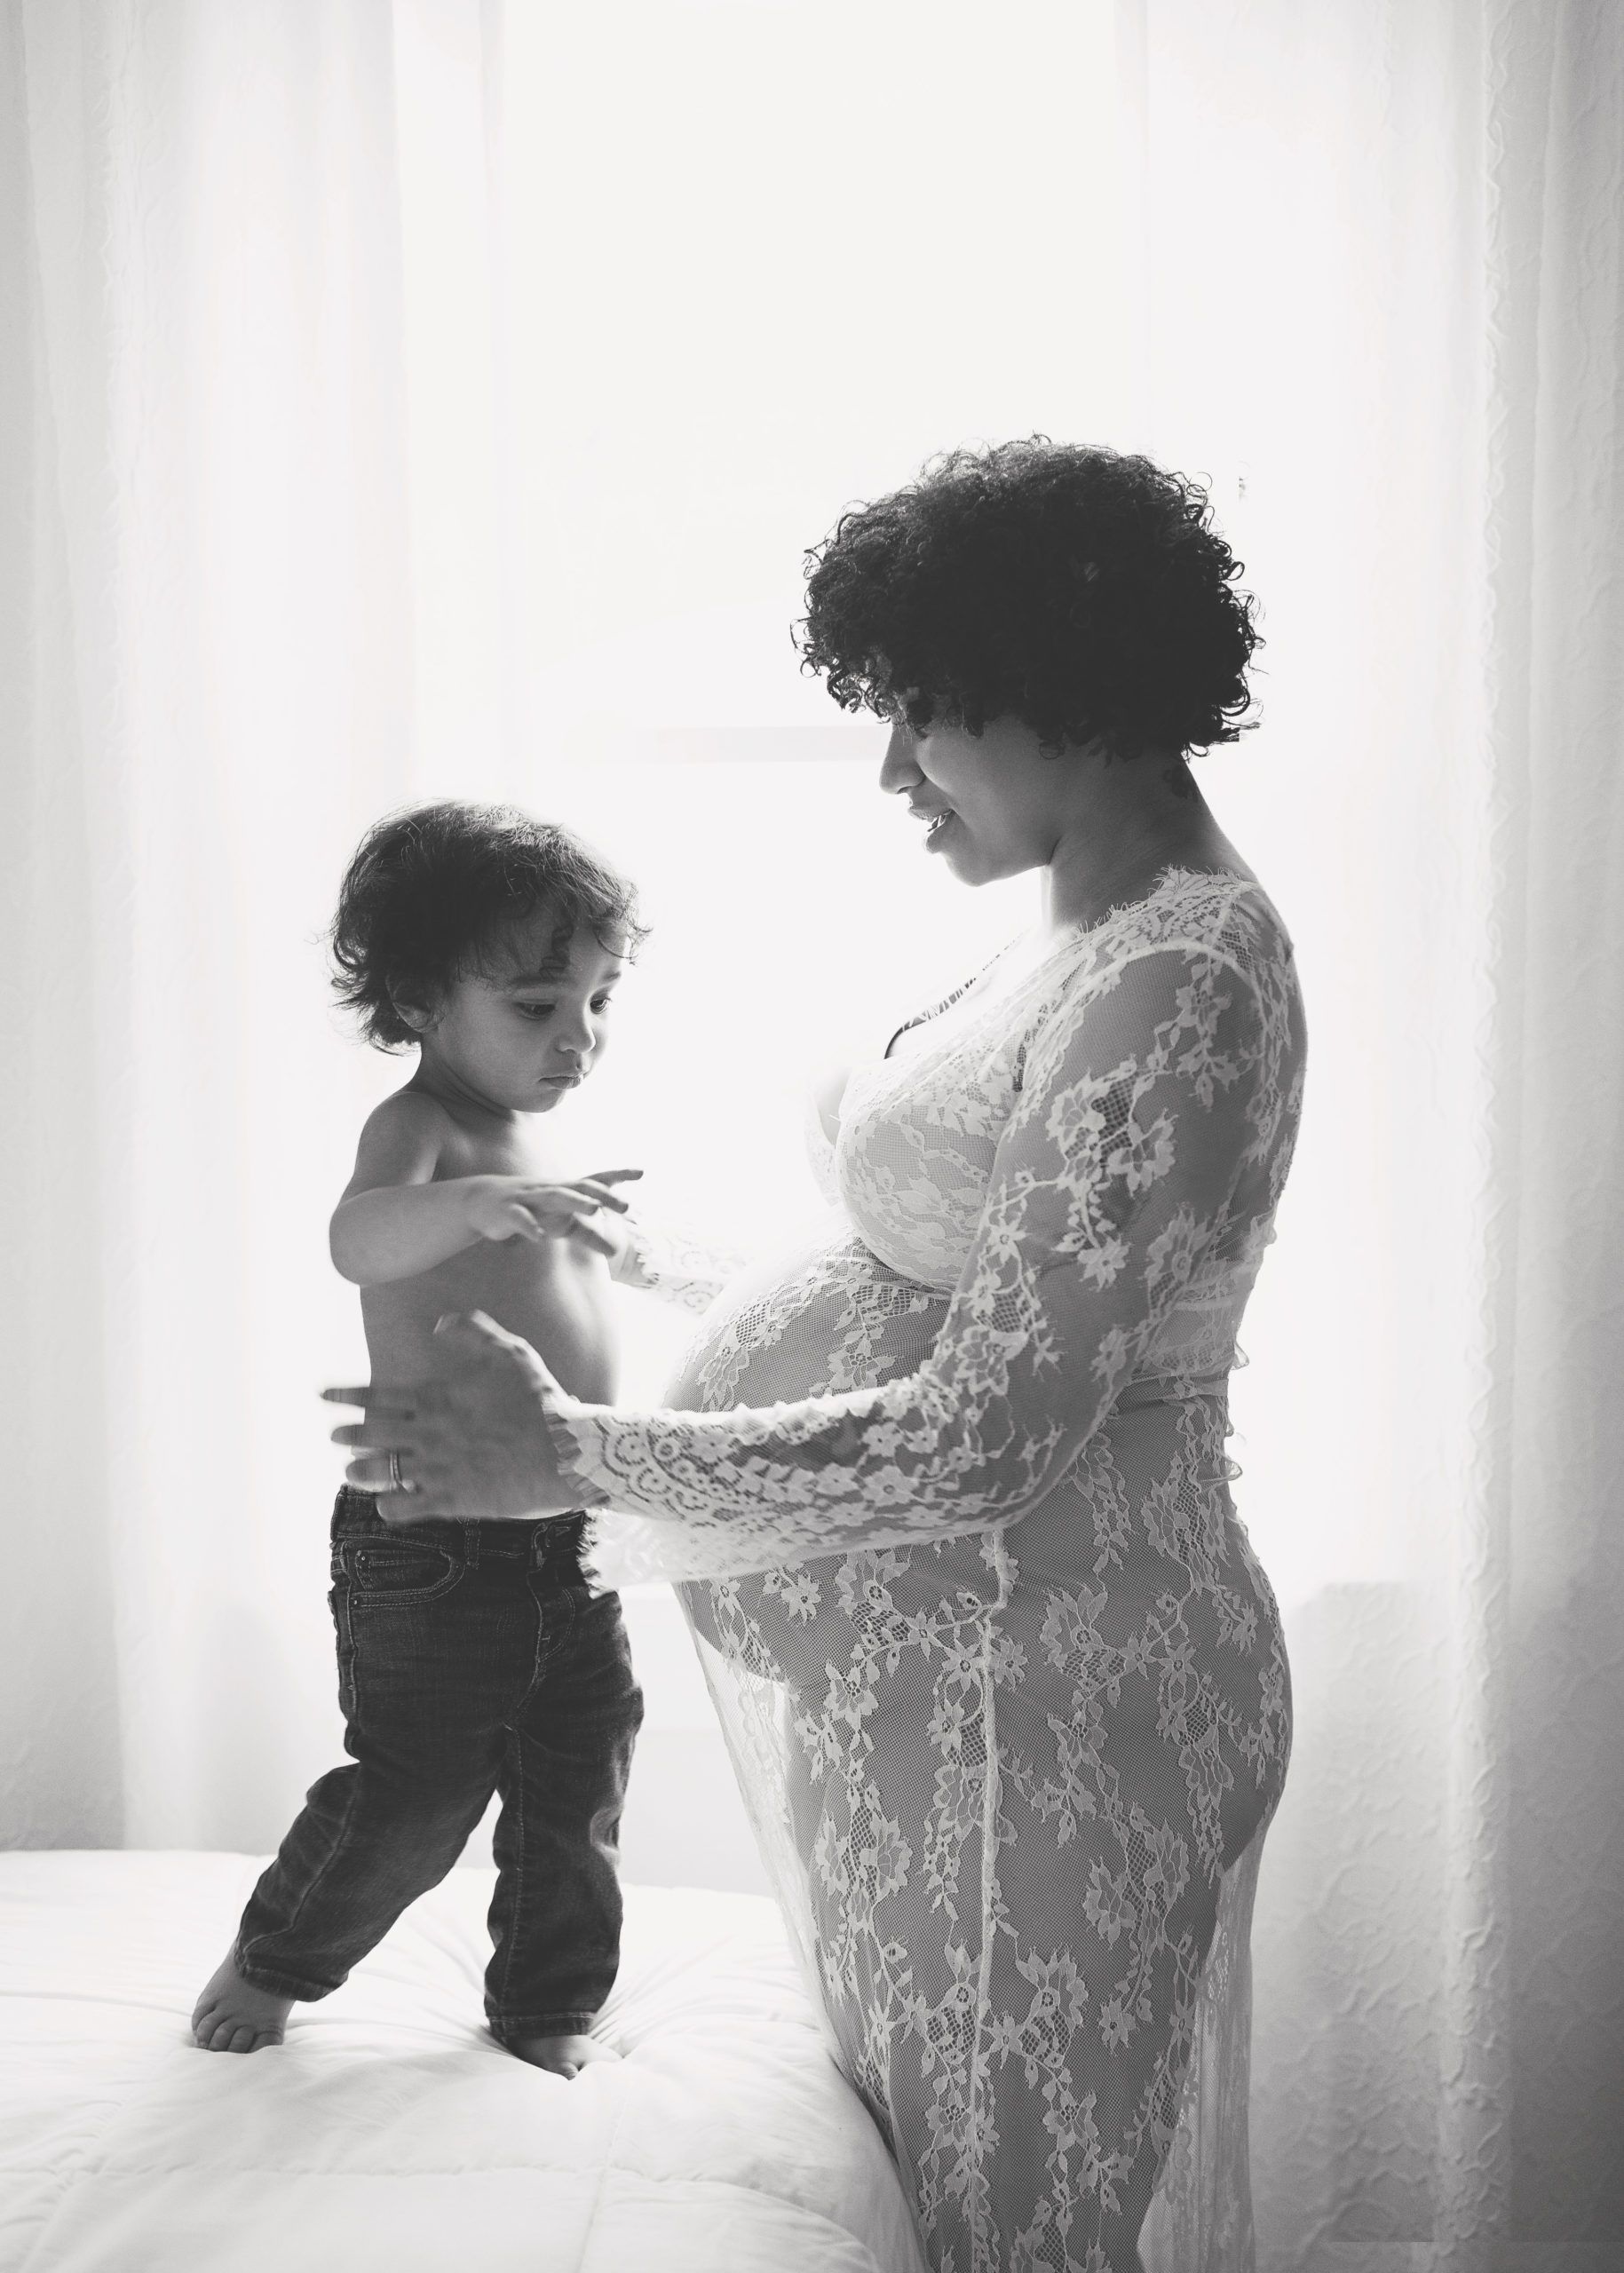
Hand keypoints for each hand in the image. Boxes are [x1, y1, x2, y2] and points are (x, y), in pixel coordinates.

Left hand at [324, 1313, 587, 1523]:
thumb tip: (439, 1324)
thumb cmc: (541, 1400)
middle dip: (346, 1434)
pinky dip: (390, 1507)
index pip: (378, 1395)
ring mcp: (437, 1469)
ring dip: (359, 1472)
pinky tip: (387, 1505)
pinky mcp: (451, 1501)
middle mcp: (429, 1433)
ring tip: (351, 1472)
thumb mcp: (511, 1352)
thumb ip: (472, 1332)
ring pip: (379, 1473)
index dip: (346, 1396)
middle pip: (371, 1434)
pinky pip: (404, 1508)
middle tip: (334, 1436)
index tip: (323, 1396)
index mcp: (437, 1398)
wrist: (566, 1452)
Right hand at [463, 1167, 640, 1259]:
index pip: (595, 1180)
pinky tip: (540, 1236)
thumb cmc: (531, 1209)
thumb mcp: (562, 1224)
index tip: (642, 1173)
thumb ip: (588, 1234)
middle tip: (627, 1205)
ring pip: (554, 1196)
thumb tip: (615, 1251)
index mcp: (566, 1190)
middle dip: (603, 1195)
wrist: (483, 1201)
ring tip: (594, 1208)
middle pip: (580, 1188)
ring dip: (575, 1201)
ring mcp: (529, 1198)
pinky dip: (530, 1226)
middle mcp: (551, 1189)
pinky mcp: (508, 1211)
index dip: (618, 1176)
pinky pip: (520, 1218)